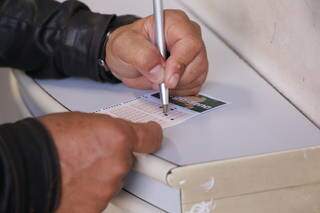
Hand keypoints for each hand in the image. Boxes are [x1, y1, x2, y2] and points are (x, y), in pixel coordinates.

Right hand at [39, 112, 161, 211]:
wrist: (25, 167)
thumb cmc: (47, 141)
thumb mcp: (83, 120)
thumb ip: (107, 130)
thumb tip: (112, 135)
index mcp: (118, 137)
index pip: (150, 137)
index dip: (151, 135)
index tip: (152, 134)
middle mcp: (118, 163)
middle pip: (128, 160)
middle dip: (115, 156)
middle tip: (93, 153)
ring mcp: (108, 187)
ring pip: (114, 178)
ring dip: (102, 174)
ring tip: (77, 167)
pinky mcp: (97, 206)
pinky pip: (101, 195)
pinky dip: (92, 190)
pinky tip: (75, 181)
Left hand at [106, 10, 208, 95]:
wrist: (127, 59)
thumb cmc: (128, 46)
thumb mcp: (123, 46)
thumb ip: (141, 55)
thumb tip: (158, 70)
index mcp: (174, 22)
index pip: (189, 42)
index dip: (180, 63)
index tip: (168, 79)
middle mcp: (188, 37)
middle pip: (197, 62)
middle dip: (176, 78)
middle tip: (157, 80)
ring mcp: (193, 55)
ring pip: (196, 76)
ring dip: (176, 85)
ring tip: (157, 78)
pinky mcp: (194, 72)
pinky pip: (193, 86)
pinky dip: (178, 91)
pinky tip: (165, 83)